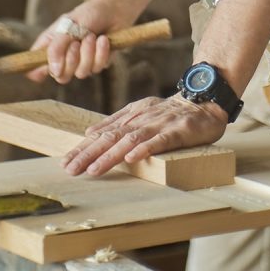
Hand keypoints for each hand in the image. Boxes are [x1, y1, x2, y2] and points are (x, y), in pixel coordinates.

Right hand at [27, 1, 120, 83]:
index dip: (37, 72)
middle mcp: (64, 57)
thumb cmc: (88, 13)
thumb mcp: (68, 26)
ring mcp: (82, 61)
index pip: (35, 67)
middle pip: (61, 77)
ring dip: (88, 53)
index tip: (46, 68)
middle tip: (77, 42)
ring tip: (92, 36)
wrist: (114, 8)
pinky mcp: (98, 62)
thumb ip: (56, 48)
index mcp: (51, 46)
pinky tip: (104, 39)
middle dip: (71, 60)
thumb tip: (54, 71)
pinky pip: (98, 67)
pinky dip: (101, 52)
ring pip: (81, 73)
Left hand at [61, 93, 227, 176]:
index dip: (84, 148)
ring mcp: (159, 124)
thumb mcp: (141, 113)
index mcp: (132, 115)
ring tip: (94, 169)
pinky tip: (132, 158)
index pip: (104, 133)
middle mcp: (142, 118)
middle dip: (89, 153)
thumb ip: (117, 121)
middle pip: (112, 136)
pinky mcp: (177, 131)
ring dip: (111, 154)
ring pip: (131, 139)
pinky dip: (145, 148)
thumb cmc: (171, 112)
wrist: (204, 101)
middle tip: (71, 169)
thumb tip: (89, 132)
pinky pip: (160, 141)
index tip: (66, 162)